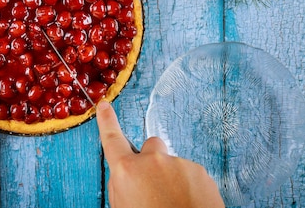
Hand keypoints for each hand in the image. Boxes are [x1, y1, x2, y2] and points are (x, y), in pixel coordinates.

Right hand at [96, 100, 224, 207]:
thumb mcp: (122, 206)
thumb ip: (122, 184)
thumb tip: (127, 173)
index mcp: (127, 171)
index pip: (112, 139)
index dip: (106, 121)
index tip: (104, 106)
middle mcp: (152, 161)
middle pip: (150, 146)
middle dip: (151, 160)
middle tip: (154, 185)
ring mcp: (178, 164)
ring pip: (171, 163)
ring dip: (171, 177)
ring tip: (173, 202)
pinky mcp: (199, 171)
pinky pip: (189, 173)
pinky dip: (188, 185)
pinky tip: (187, 203)